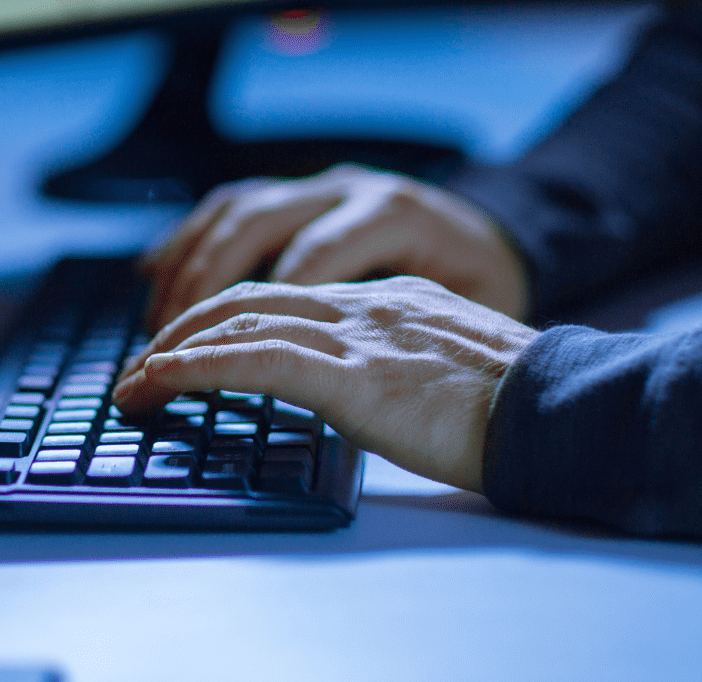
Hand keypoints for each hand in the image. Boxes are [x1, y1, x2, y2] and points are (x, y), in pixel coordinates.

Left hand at [113, 276, 537, 492]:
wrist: (568, 411)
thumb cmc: (524, 404)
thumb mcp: (450, 364)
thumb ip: (399, 359)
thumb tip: (364, 384)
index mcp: (388, 299)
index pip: (286, 290)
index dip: (226, 315)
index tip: (188, 341)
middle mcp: (364, 303)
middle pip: (249, 296)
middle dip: (184, 325)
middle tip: (142, 362)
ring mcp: (356, 334)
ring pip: (240, 322)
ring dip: (172, 351)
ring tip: (133, 384)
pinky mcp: (352, 375)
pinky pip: (252, 361)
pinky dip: (193, 369)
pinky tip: (159, 382)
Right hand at [143, 164, 529, 331]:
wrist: (510, 265)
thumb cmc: (486, 314)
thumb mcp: (456, 327)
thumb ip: (390, 343)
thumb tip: (320, 380)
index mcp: (396, 217)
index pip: (308, 264)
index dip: (256, 318)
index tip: (208, 366)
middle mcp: (353, 191)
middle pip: (254, 229)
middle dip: (199, 295)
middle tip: (160, 356)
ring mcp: (326, 189)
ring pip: (237, 214)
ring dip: (187, 270)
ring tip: (154, 330)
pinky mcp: (310, 198)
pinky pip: (237, 207)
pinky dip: (192, 240)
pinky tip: (157, 273)